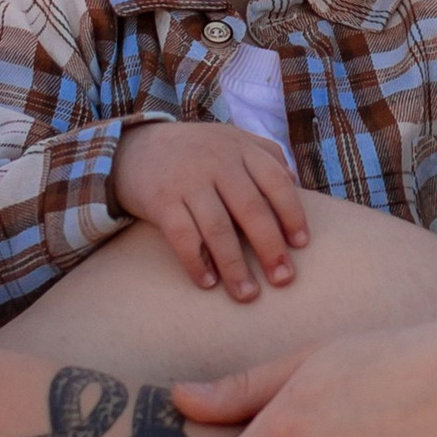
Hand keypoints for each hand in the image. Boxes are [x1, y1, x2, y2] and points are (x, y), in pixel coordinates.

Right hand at [111, 120, 311, 303]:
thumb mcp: (231, 141)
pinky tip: (208, 283)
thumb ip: (264, 154)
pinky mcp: (161, 200)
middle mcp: (217, 162)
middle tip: (284, 279)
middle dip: (270, 248)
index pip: (276, 181)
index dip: (292, 214)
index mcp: (240, 148)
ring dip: (235, 266)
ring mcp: (188, 181)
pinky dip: (197, 263)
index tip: (302, 245)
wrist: (133, 148)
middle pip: (251, 209)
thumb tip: (297, 183)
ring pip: (218, 229)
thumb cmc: (195, 152)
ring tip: (248, 295)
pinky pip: (183, 237)